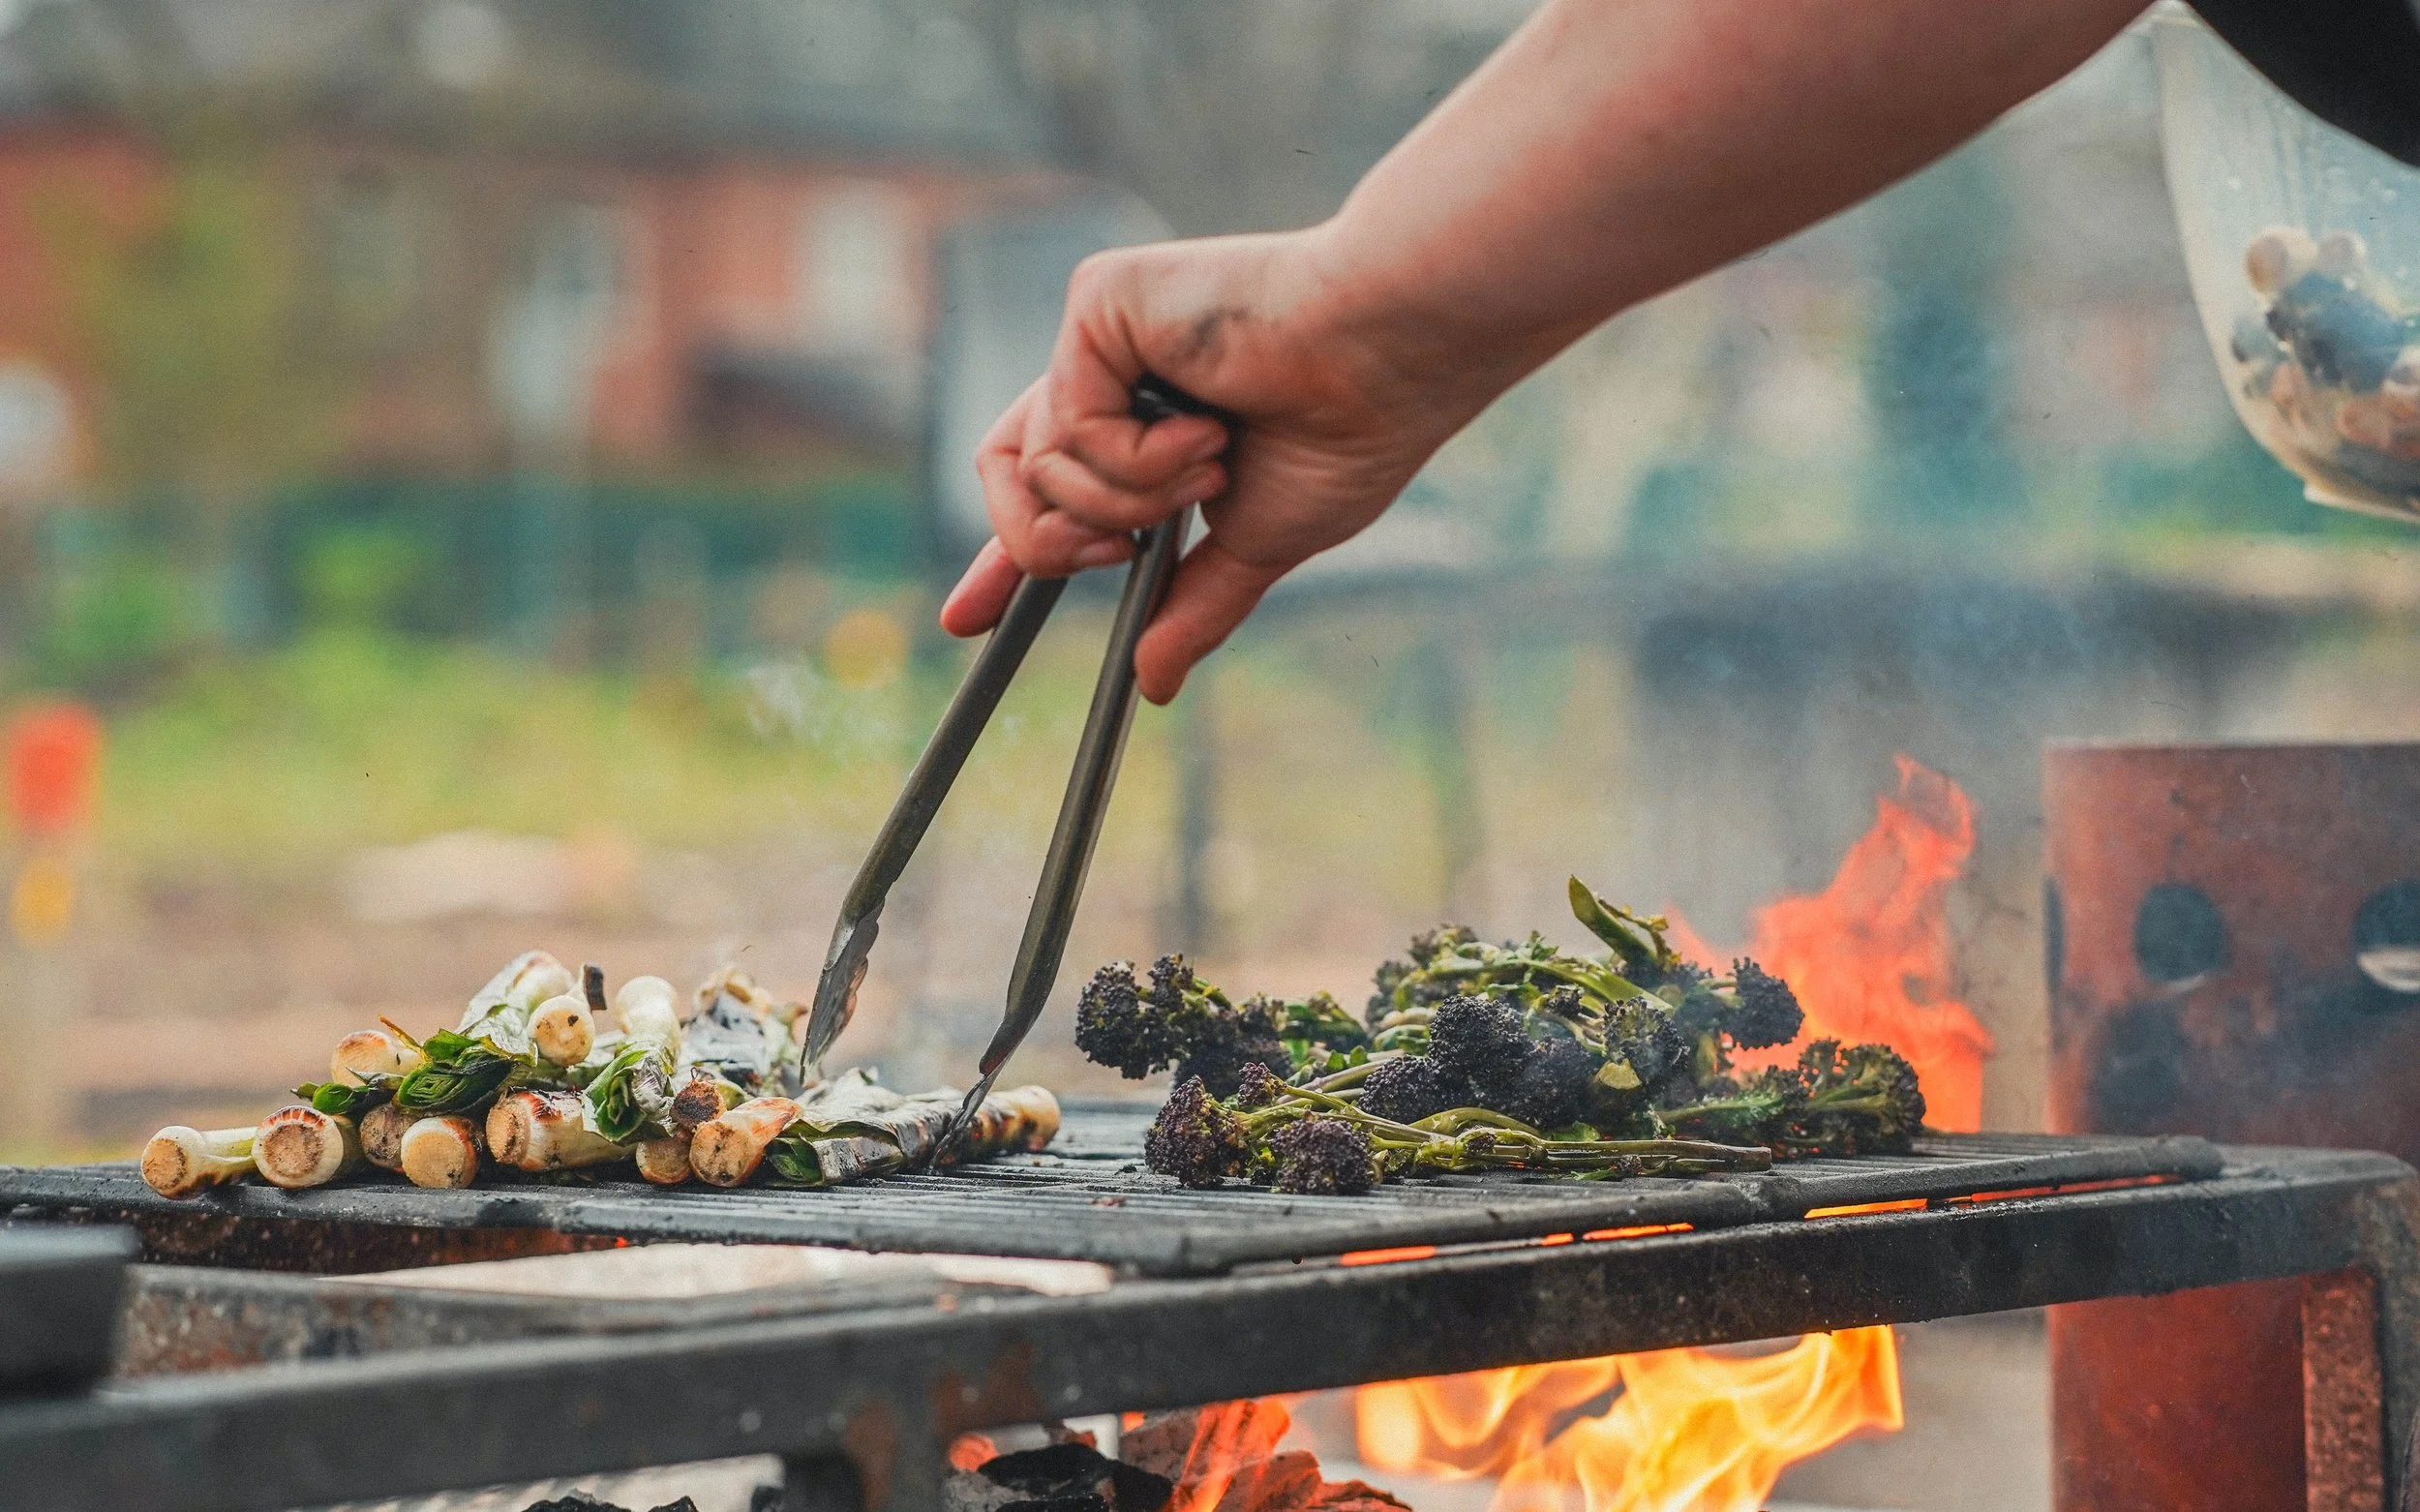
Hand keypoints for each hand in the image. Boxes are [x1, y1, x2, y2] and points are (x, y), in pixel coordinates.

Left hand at [938, 226, 1484, 702]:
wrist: (1386, 361)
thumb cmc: (1350, 433)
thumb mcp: (1259, 544)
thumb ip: (1195, 605)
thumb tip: (1152, 688)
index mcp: (1148, 424)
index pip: (1049, 494)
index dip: (1001, 559)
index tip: (965, 623)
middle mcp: (1114, 373)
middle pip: (1006, 479)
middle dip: (1045, 543)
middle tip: (1115, 556)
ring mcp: (1102, 337)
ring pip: (1040, 470)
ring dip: (1132, 500)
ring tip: (1212, 463)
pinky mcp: (1097, 303)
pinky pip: (1068, 428)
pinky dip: (1139, 457)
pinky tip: (1206, 426)